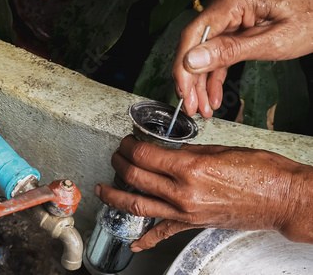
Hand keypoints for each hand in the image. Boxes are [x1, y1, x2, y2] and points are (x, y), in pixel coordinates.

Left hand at [95, 135, 312, 250]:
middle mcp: (183, 192)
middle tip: (116, 156)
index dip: (129, 146)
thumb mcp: (219, 150)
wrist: (282, 197)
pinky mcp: (192, 224)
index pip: (144, 155)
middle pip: (136, 177)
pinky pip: (163, 233)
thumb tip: (167, 154)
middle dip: (120, 163)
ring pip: (138, 205)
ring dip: (115, 196)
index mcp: (189, 168)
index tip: (127, 141)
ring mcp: (186, 212)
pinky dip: (146, 240)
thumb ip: (187, 154)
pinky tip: (134, 244)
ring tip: (103, 190)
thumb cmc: (259, 171)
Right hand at [173, 0, 312, 117]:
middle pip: (195, 43)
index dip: (183, 66)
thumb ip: (230, 51)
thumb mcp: (272, 42)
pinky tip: (212, 94)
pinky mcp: (233, 23)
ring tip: (202, 107)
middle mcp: (226, 0)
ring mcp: (229, 11)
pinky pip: (217, 50)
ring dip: (201, 80)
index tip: (184, 92)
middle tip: (192, 106)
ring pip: (203, 50)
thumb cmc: (312, 18)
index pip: (195, 33)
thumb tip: (191, 60)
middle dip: (191, 79)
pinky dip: (214, 73)